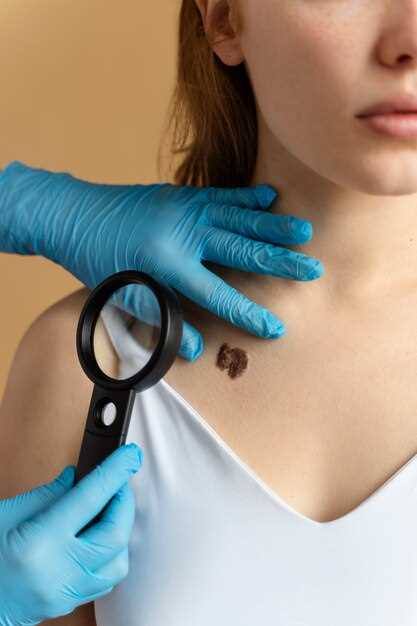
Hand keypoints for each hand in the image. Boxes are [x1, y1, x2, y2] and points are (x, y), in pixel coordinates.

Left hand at [0, 161, 323, 360]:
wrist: (74, 214)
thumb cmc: (97, 258)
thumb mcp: (122, 296)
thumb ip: (160, 320)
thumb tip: (194, 348)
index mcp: (166, 263)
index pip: (216, 295)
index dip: (247, 313)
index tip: (274, 326)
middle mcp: (182, 233)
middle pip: (240, 251)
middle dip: (278, 263)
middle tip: (311, 270)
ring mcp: (185, 209)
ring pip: (239, 219)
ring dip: (272, 228)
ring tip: (304, 233)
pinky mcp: (182, 195)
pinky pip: (223, 196)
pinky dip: (248, 198)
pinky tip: (271, 197)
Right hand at [0, 443, 142, 625]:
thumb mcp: (7, 513)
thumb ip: (49, 494)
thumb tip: (79, 477)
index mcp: (39, 543)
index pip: (90, 498)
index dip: (115, 472)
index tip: (130, 455)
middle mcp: (57, 572)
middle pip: (115, 534)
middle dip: (124, 503)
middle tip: (119, 483)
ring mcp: (63, 594)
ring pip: (117, 563)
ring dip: (120, 533)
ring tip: (109, 511)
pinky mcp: (65, 605)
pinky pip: (103, 581)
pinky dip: (109, 556)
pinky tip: (99, 539)